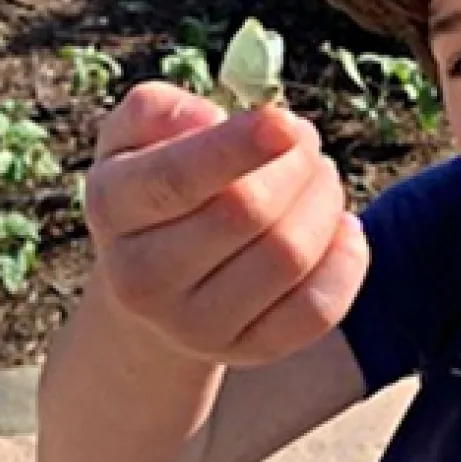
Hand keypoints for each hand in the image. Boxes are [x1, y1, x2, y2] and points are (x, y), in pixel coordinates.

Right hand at [82, 81, 369, 366]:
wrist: (148, 282)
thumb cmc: (152, 186)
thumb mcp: (132, 137)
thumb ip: (159, 110)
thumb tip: (208, 119)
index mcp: (114, 208)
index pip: (177, 179)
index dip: (238, 146)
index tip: (285, 120)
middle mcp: (143, 277)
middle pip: (246, 213)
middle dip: (295, 164)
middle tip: (305, 139)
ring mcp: (195, 325)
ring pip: (288, 256)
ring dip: (324, 202)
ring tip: (318, 176)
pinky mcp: (246, 351)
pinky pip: (317, 309)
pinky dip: (346, 260)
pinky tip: (340, 227)